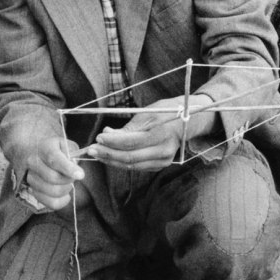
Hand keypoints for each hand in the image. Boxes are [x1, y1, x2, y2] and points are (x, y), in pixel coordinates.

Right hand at [23, 137, 84, 210]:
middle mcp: (33, 161)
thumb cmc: (57, 149)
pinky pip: (48, 202)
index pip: (54, 160)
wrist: (37, 152)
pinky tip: (66, 196)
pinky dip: (61, 202)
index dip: (68, 169)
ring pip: (51, 191)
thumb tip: (74, 165)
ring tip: (68, 183)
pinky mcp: (31, 190)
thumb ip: (72, 153)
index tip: (81, 175)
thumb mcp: (66, 145)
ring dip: (65, 190)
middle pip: (52, 178)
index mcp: (44, 148)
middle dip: (68, 179)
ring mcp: (30, 176)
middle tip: (73, 176)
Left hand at [87, 94, 216, 170]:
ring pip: (131, 165)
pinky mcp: (160, 166)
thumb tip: (107, 135)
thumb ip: (128, 128)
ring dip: (112, 161)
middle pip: (129, 158)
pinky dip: (121, 163)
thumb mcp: (148, 114)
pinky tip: (110, 157)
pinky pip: (137, 167)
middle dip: (108, 154)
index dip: (112, 142)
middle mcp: (163, 151)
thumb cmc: (168, 112)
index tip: (98, 138)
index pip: (131, 142)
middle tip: (91, 150)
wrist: (188, 122)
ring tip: (97, 154)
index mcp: (162, 134)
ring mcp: (163, 161)